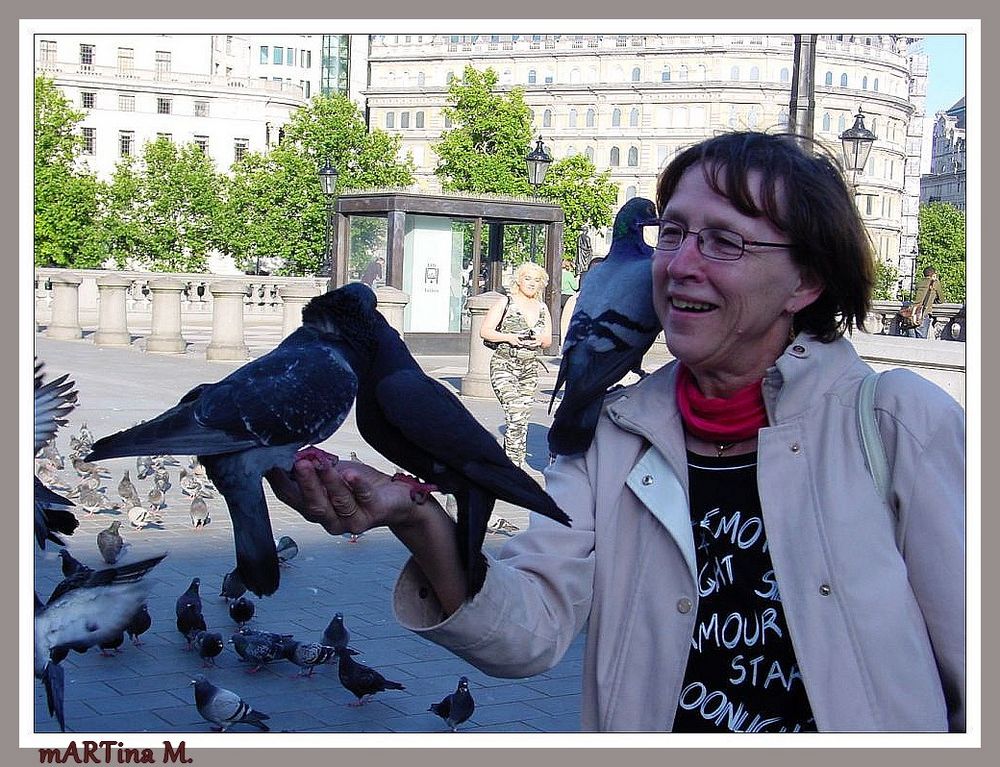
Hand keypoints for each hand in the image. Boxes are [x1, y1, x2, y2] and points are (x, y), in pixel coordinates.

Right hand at [265, 456, 418, 536]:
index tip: (271, 462)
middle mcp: (331, 520)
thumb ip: (311, 466)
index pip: (291, 497)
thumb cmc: (360, 485)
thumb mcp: (332, 471)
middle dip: (305, 483)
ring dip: (329, 482)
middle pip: (312, 505)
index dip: (279, 481)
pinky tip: (351, 474)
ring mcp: (353, 520)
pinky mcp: (374, 513)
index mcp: (315, 508)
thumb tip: (288, 449)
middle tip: (298, 463)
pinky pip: (364, 498)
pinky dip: (357, 485)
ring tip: (323, 464)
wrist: (395, 497)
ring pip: (337, 503)